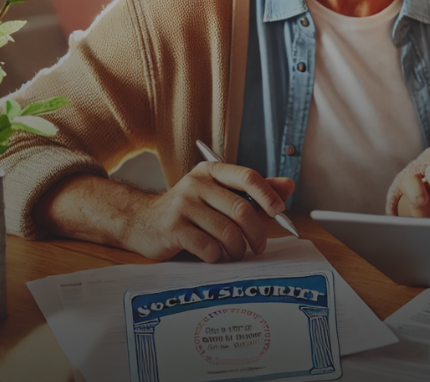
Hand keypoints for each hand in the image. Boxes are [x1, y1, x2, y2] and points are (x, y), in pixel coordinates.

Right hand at [125, 161, 293, 262]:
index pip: (248, 177)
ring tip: (235, 253)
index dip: (268, 196)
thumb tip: (288, 186)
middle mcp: (197, 184)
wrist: (141, 220)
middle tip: (258, 246)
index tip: (280, 213)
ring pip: (227, 232)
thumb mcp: (218, 193)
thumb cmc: (188, 209)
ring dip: (238, 249)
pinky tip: (214, 256)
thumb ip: (253, 191)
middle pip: (241, 209)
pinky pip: (208, 247)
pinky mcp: (173, 229)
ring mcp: (183, 206)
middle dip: (256, 232)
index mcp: (212, 172)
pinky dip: (218, 256)